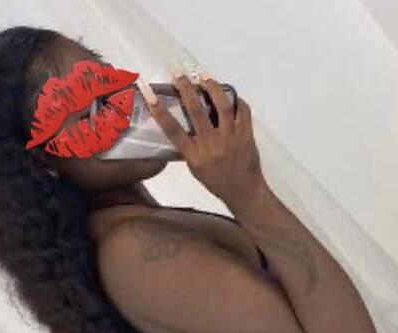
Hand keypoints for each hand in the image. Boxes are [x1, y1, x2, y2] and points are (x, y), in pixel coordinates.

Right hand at [143, 72, 265, 205]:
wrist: (244, 192)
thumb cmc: (216, 181)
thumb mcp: (195, 168)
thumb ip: (188, 148)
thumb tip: (182, 125)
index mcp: (195, 155)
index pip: (173, 130)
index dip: (160, 111)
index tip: (150, 95)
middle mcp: (211, 145)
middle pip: (196, 111)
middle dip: (186, 88)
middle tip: (179, 74)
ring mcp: (231, 139)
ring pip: (221, 106)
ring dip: (212, 87)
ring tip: (204, 76)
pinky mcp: (247, 135)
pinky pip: (243, 111)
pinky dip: (236, 99)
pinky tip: (230, 93)